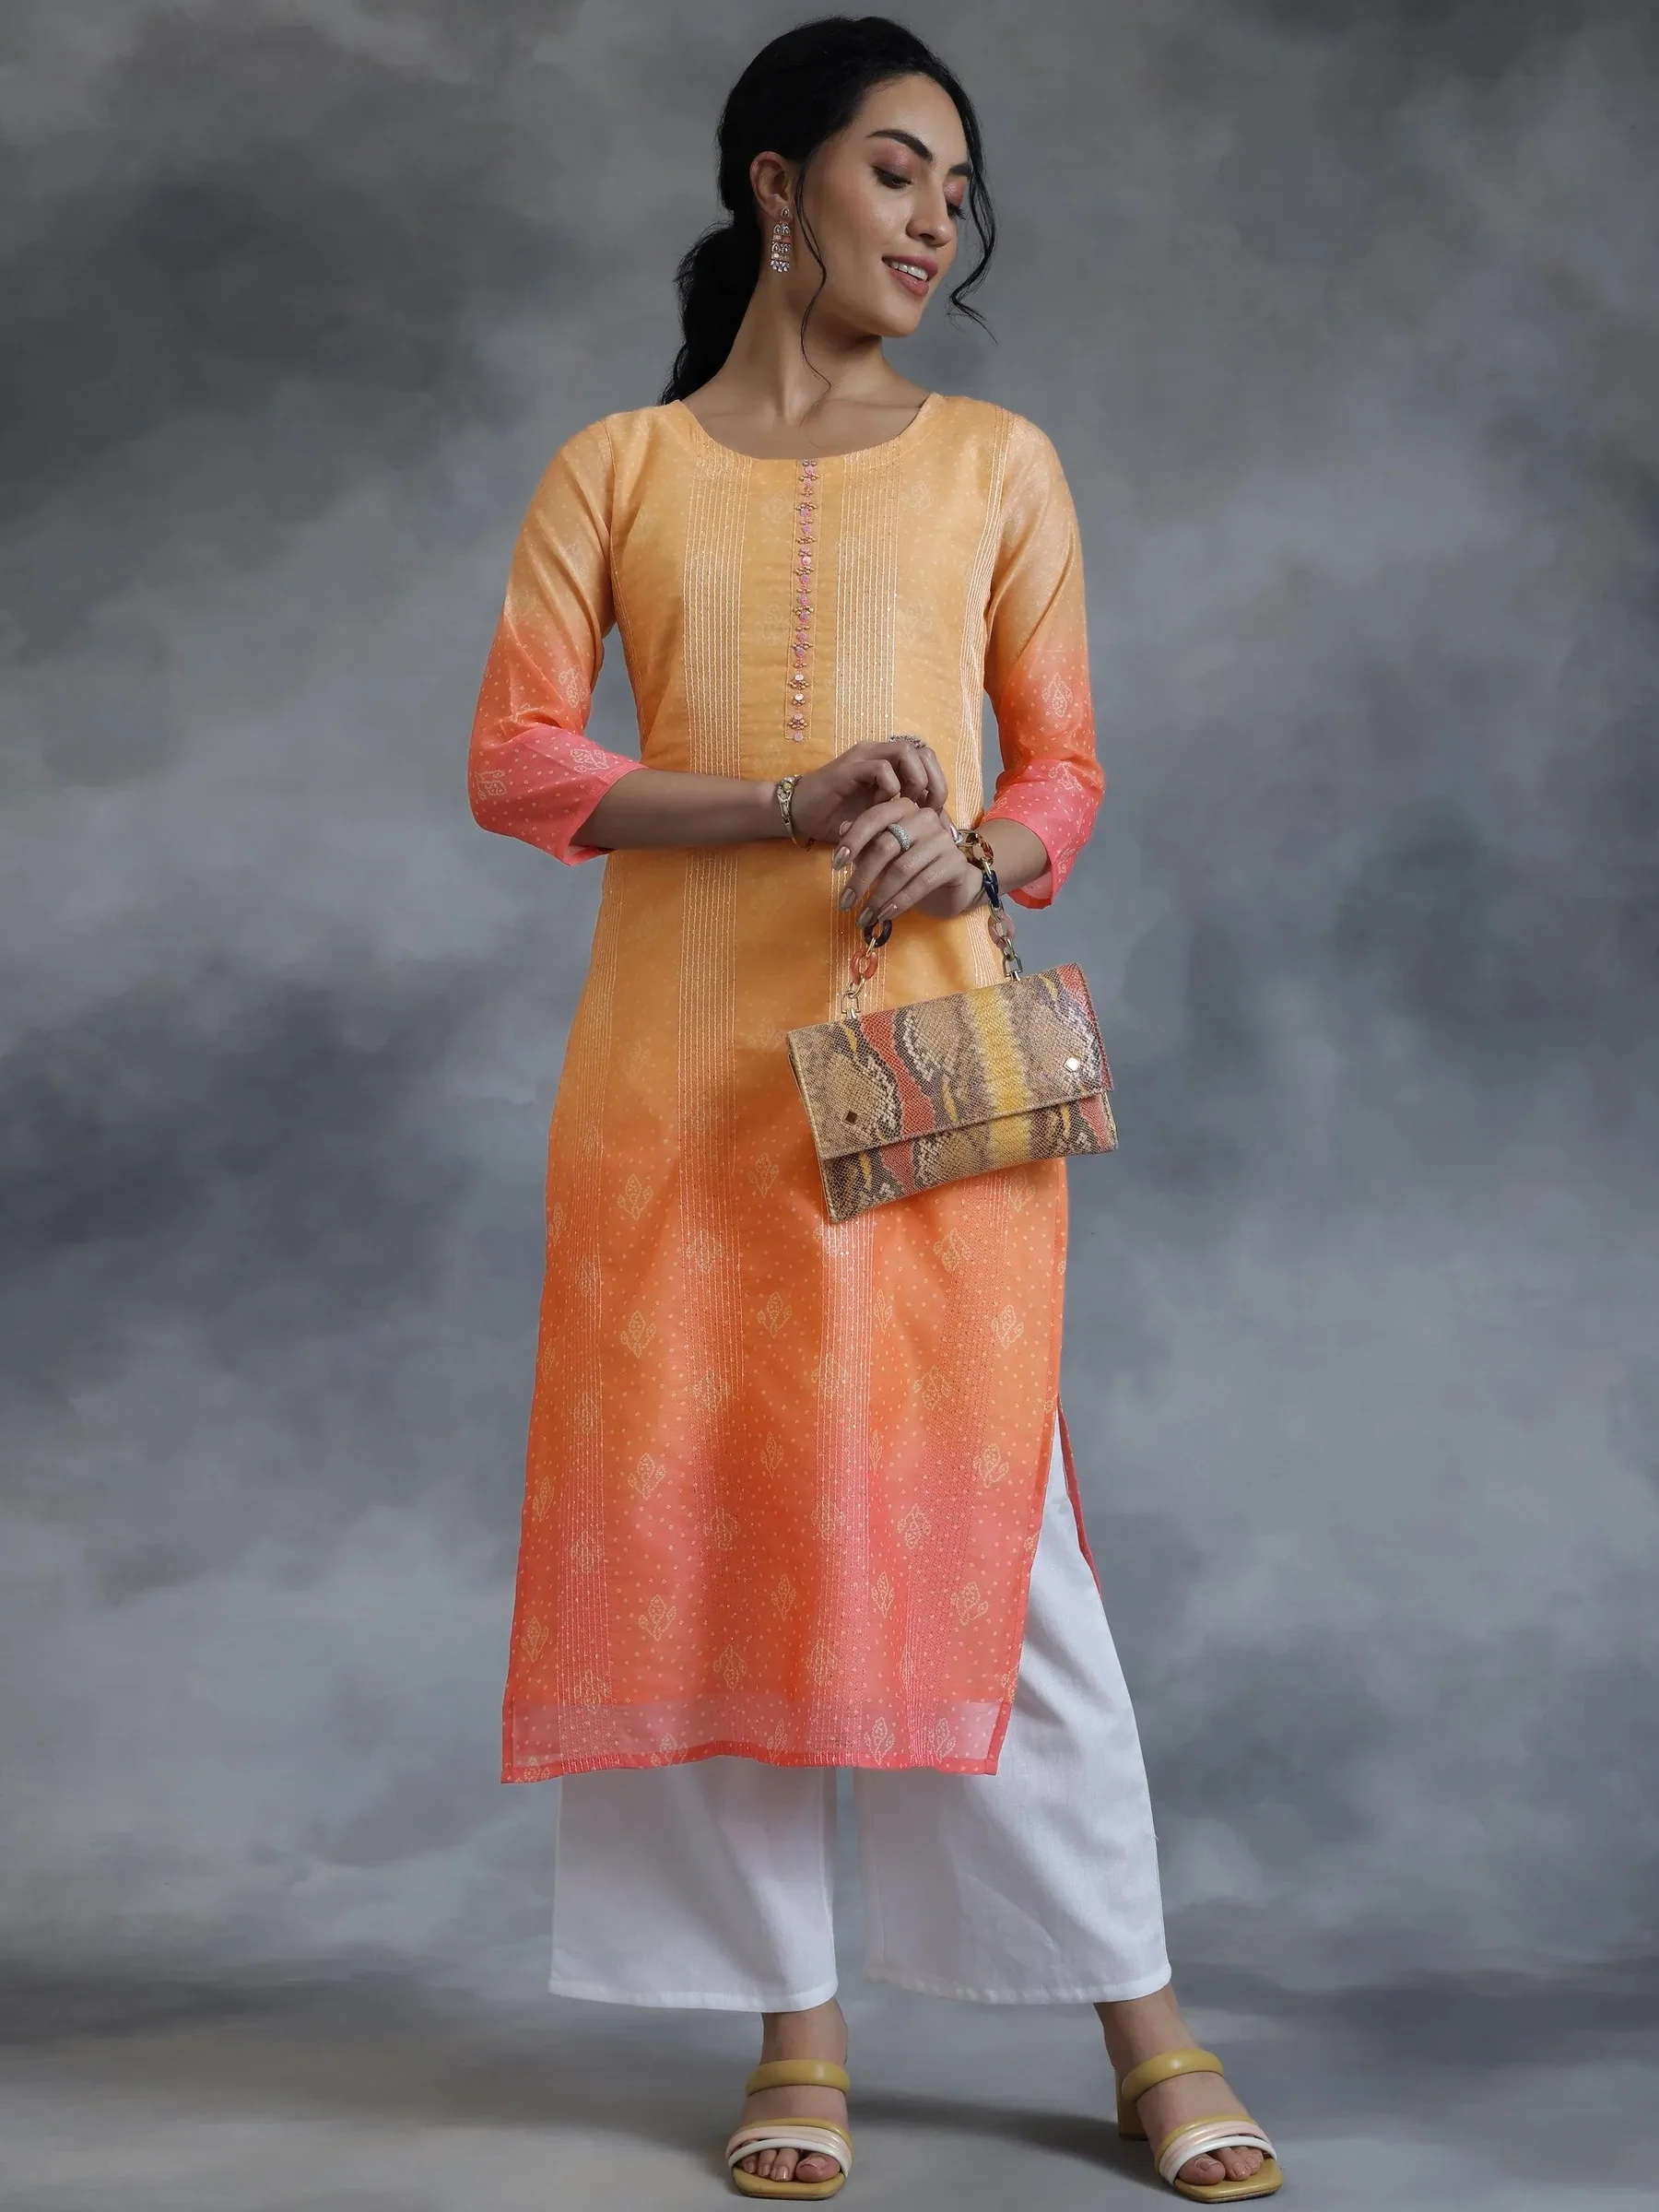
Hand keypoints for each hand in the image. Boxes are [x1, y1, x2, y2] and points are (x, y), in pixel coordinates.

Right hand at [791, 736, 947, 844]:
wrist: (800, 816)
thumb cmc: (841, 820)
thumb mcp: (883, 821)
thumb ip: (909, 818)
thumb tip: (945, 829)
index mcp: (889, 763)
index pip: (927, 759)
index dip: (938, 783)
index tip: (934, 811)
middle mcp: (879, 753)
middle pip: (922, 750)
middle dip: (932, 780)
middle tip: (927, 808)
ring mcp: (863, 758)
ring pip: (905, 751)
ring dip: (913, 780)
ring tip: (906, 804)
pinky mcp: (849, 768)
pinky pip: (880, 767)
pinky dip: (889, 787)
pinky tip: (881, 805)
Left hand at [832, 795, 984, 930]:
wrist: (951, 885)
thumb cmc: (912, 868)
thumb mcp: (884, 856)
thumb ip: (864, 844)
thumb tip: (840, 830)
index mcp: (905, 809)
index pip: (874, 818)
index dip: (853, 840)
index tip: (835, 865)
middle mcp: (925, 818)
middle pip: (886, 846)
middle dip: (862, 878)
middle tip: (846, 902)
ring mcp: (943, 839)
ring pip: (902, 868)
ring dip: (879, 896)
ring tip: (865, 916)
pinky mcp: (955, 862)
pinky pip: (922, 883)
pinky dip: (900, 902)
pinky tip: (886, 915)